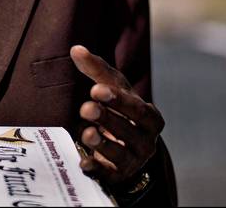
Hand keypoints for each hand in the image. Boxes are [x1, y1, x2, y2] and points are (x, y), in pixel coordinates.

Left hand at [70, 44, 164, 187]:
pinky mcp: (117, 176)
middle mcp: (146, 140)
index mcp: (149, 116)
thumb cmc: (118, 110)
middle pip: (130, 130)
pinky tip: (83, 162)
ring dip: (103, 144)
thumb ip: (96, 70)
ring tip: (86, 133)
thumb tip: (76, 49)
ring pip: (120, 154)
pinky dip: (96, 169)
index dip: (118, 99)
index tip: (96, 89)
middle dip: (108, 118)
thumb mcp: (111, 89)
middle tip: (86, 108)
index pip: (137, 107)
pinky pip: (108, 175)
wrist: (122, 147)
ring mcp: (133, 160)